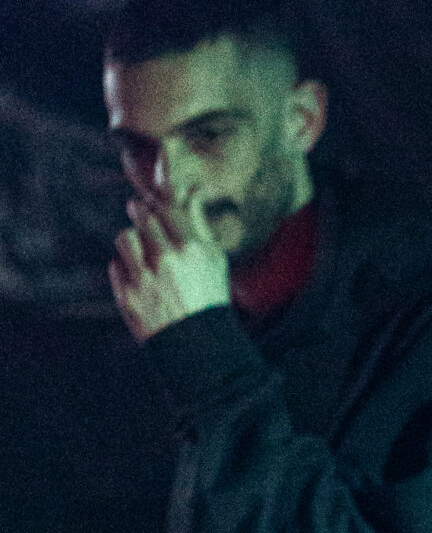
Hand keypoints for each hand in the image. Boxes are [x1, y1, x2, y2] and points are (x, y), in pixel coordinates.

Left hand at [108, 194, 232, 340]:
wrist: (196, 343)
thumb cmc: (209, 296)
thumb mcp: (215, 260)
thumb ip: (199, 223)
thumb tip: (192, 190)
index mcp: (191, 249)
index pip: (166, 208)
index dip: (158, 202)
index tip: (154, 203)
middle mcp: (166, 260)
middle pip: (142, 216)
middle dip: (141, 213)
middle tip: (141, 214)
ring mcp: (144, 278)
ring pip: (124, 237)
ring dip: (132, 239)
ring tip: (140, 247)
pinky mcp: (127, 295)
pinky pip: (116, 265)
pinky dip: (125, 267)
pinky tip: (139, 275)